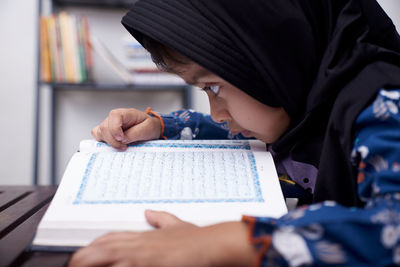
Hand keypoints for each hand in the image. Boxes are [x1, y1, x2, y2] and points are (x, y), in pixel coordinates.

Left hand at [68, 210, 257, 266]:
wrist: (210, 243)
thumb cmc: (196, 239)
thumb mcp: (175, 226)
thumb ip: (161, 220)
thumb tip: (149, 212)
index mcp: (141, 236)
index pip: (108, 239)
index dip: (92, 247)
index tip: (83, 255)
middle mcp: (137, 243)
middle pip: (100, 247)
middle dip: (82, 257)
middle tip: (73, 264)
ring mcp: (140, 252)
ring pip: (104, 255)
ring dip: (88, 261)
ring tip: (76, 266)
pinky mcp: (147, 262)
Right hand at [91, 108, 161, 149]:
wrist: (150, 130)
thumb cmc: (149, 127)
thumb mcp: (148, 129)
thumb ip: (135, 133)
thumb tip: (123, 139)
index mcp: (127, 113)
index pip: (114, 116)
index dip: (115, 128)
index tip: (121, 138)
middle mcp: (116, 118)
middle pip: (105, 127)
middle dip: (113, 140)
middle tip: (124, 147)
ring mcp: (110, 124)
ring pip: (99, 132)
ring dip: (109, 142)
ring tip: (121, 147)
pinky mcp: (108, 132)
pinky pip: (98, 135)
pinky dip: (103, 142)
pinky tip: (113, 145)